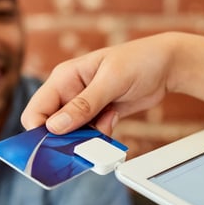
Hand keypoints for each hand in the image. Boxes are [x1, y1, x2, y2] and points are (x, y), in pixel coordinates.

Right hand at [21, 33, 178, 134]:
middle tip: (87, 138)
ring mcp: (83, 106)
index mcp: (63, 78)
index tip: (56, 144)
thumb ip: (84, 105)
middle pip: (51, 127)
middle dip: (67, 138)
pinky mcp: (97, 116)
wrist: (167, 65)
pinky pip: (89, 135)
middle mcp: (69, 92)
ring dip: (87, 136)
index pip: (36, 111)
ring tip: (107, 121)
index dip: (40, 131)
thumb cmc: (139, 60)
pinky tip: (113, 118)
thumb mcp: (110, 81)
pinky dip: (100, 135)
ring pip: (71, 135)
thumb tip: (56, 127)